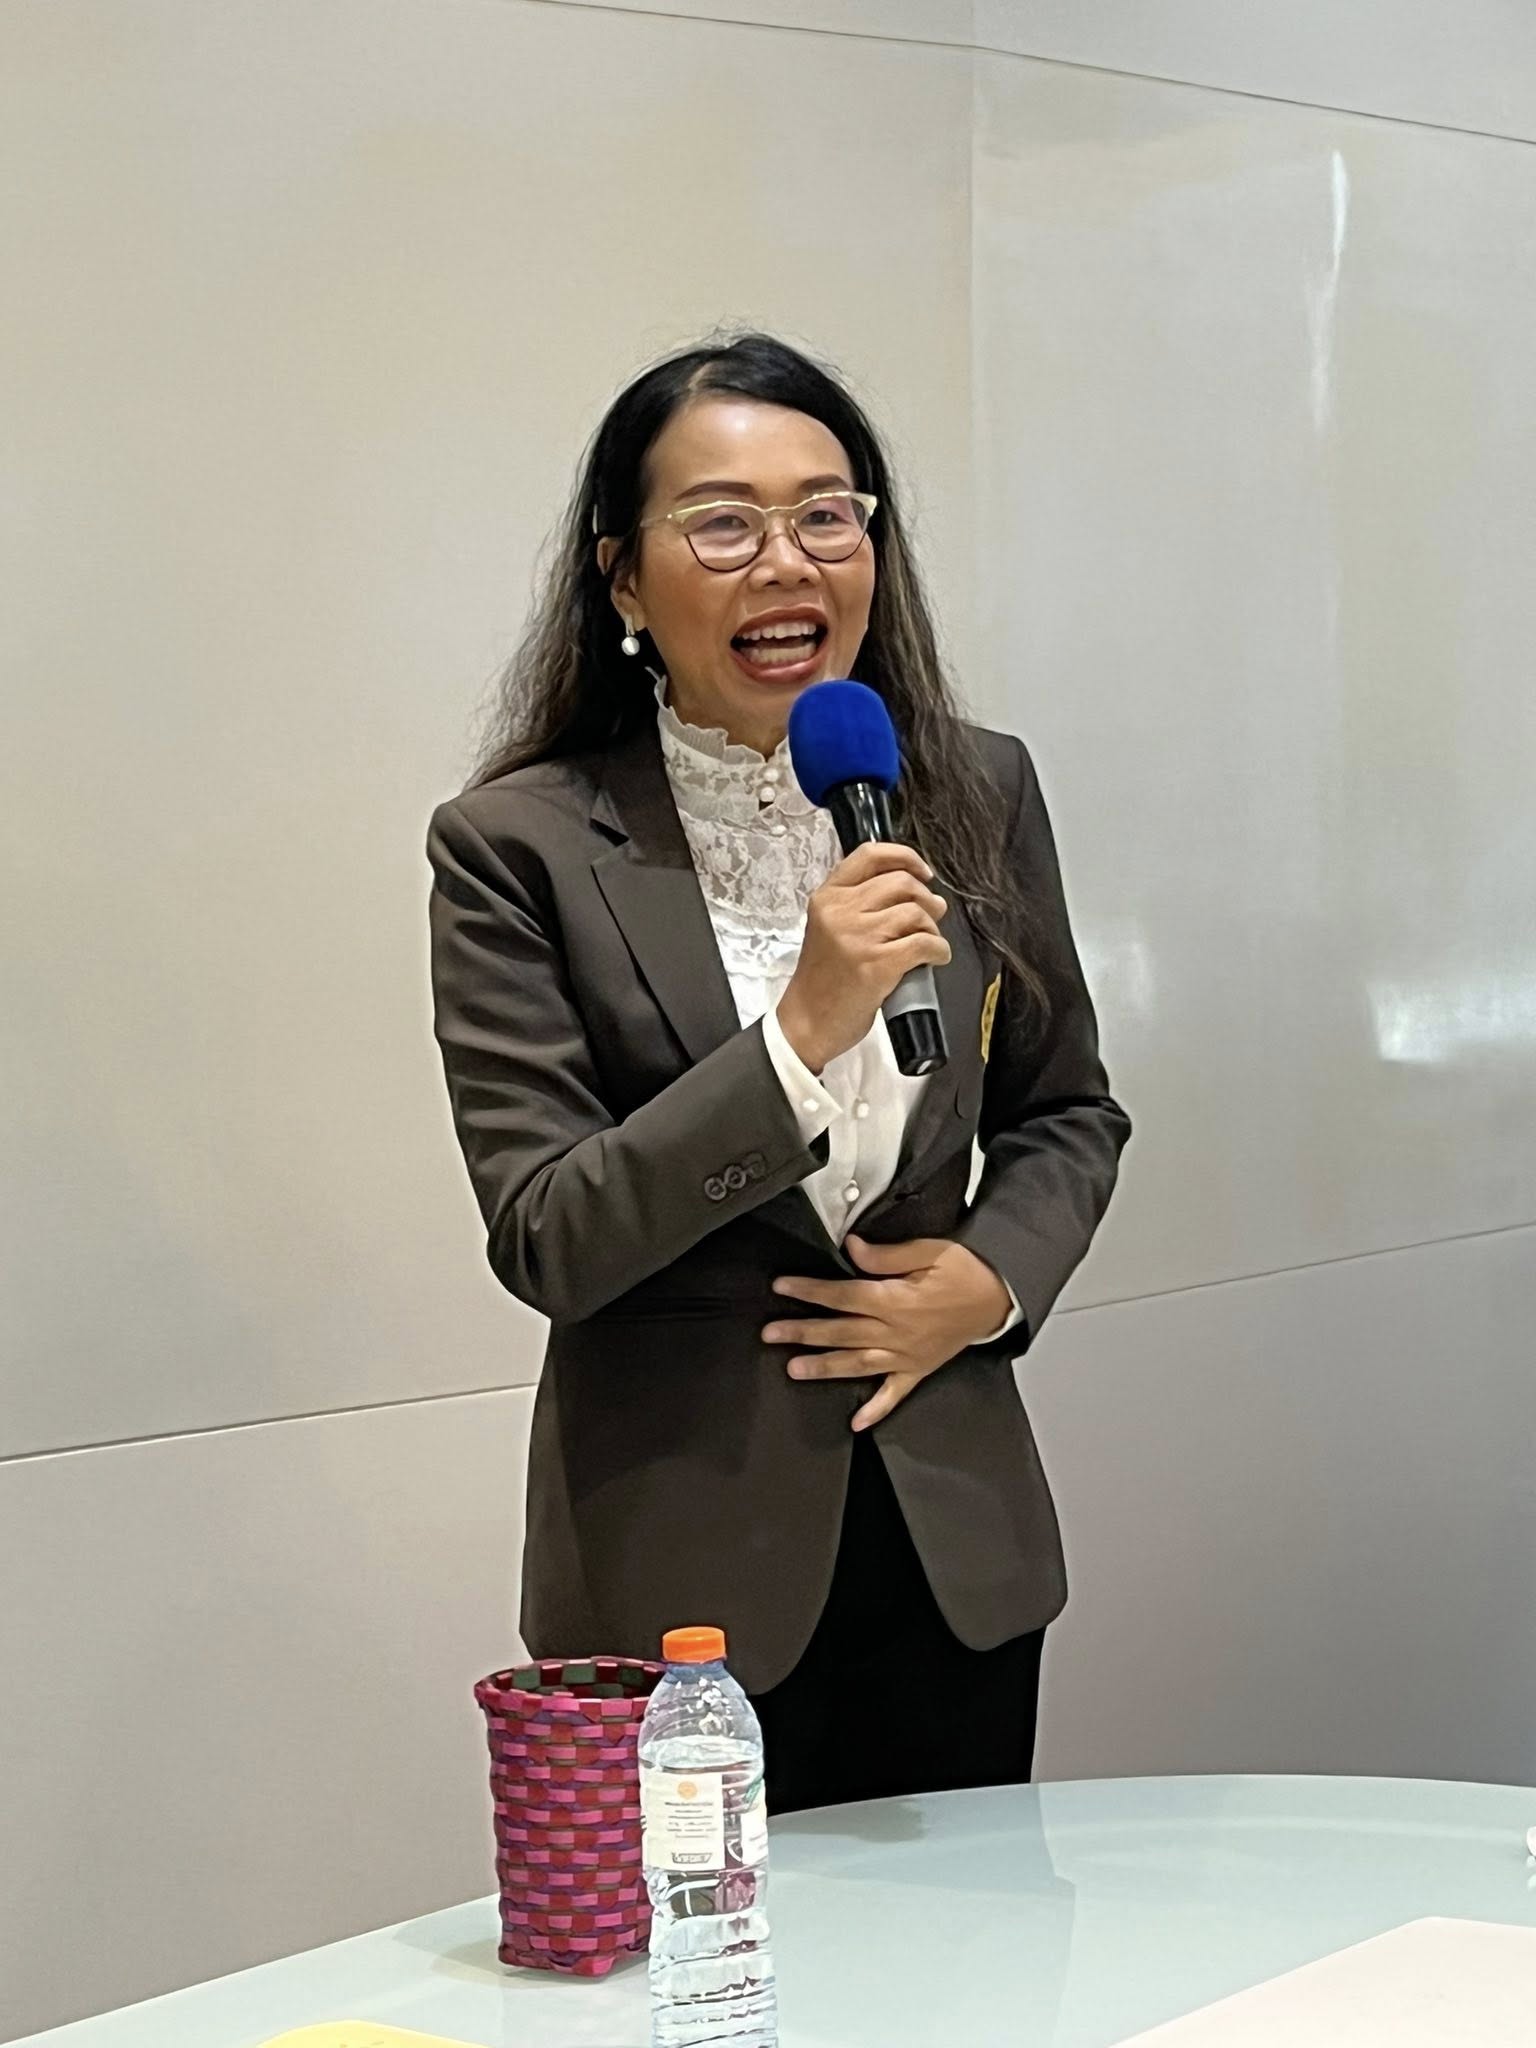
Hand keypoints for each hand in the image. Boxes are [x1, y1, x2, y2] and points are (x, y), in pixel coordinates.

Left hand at [763, 1234, 1011, 1432]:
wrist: (1000, 1297)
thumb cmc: (967, 1271)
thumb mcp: (930, 1251)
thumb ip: (886, 1255)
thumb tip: (851, 1248)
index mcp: (897, 1301)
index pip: (844, 1296)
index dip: (810, 1291)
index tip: (783, 1288)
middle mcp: (898, 1332)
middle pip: (842, 1332)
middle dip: (803, 1332)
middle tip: (771, 1333)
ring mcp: (908, 1355)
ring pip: (858, 1364)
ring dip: (824, 1367)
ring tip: (794, 1370)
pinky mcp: (919, 1368)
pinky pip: (895, 1394)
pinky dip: (876, 1411)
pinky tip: (856, 1423)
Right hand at [776, 843, 949, 1072]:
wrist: (807, 1022)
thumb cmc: (821, 980)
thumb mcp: (828, 928)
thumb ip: (857, 904)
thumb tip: (912, 890)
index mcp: (827, 898)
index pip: (870, 855)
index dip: (905, 857)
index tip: (922, 872)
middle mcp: (840, 912)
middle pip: (901, 882)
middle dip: (926, 898)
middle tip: (933, 913)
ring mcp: (858, 938)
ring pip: (916, 912)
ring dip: (932, 927)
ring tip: (929, 940)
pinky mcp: (877, 965)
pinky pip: (924, 944)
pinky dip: (939, 950)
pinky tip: (936, 957)